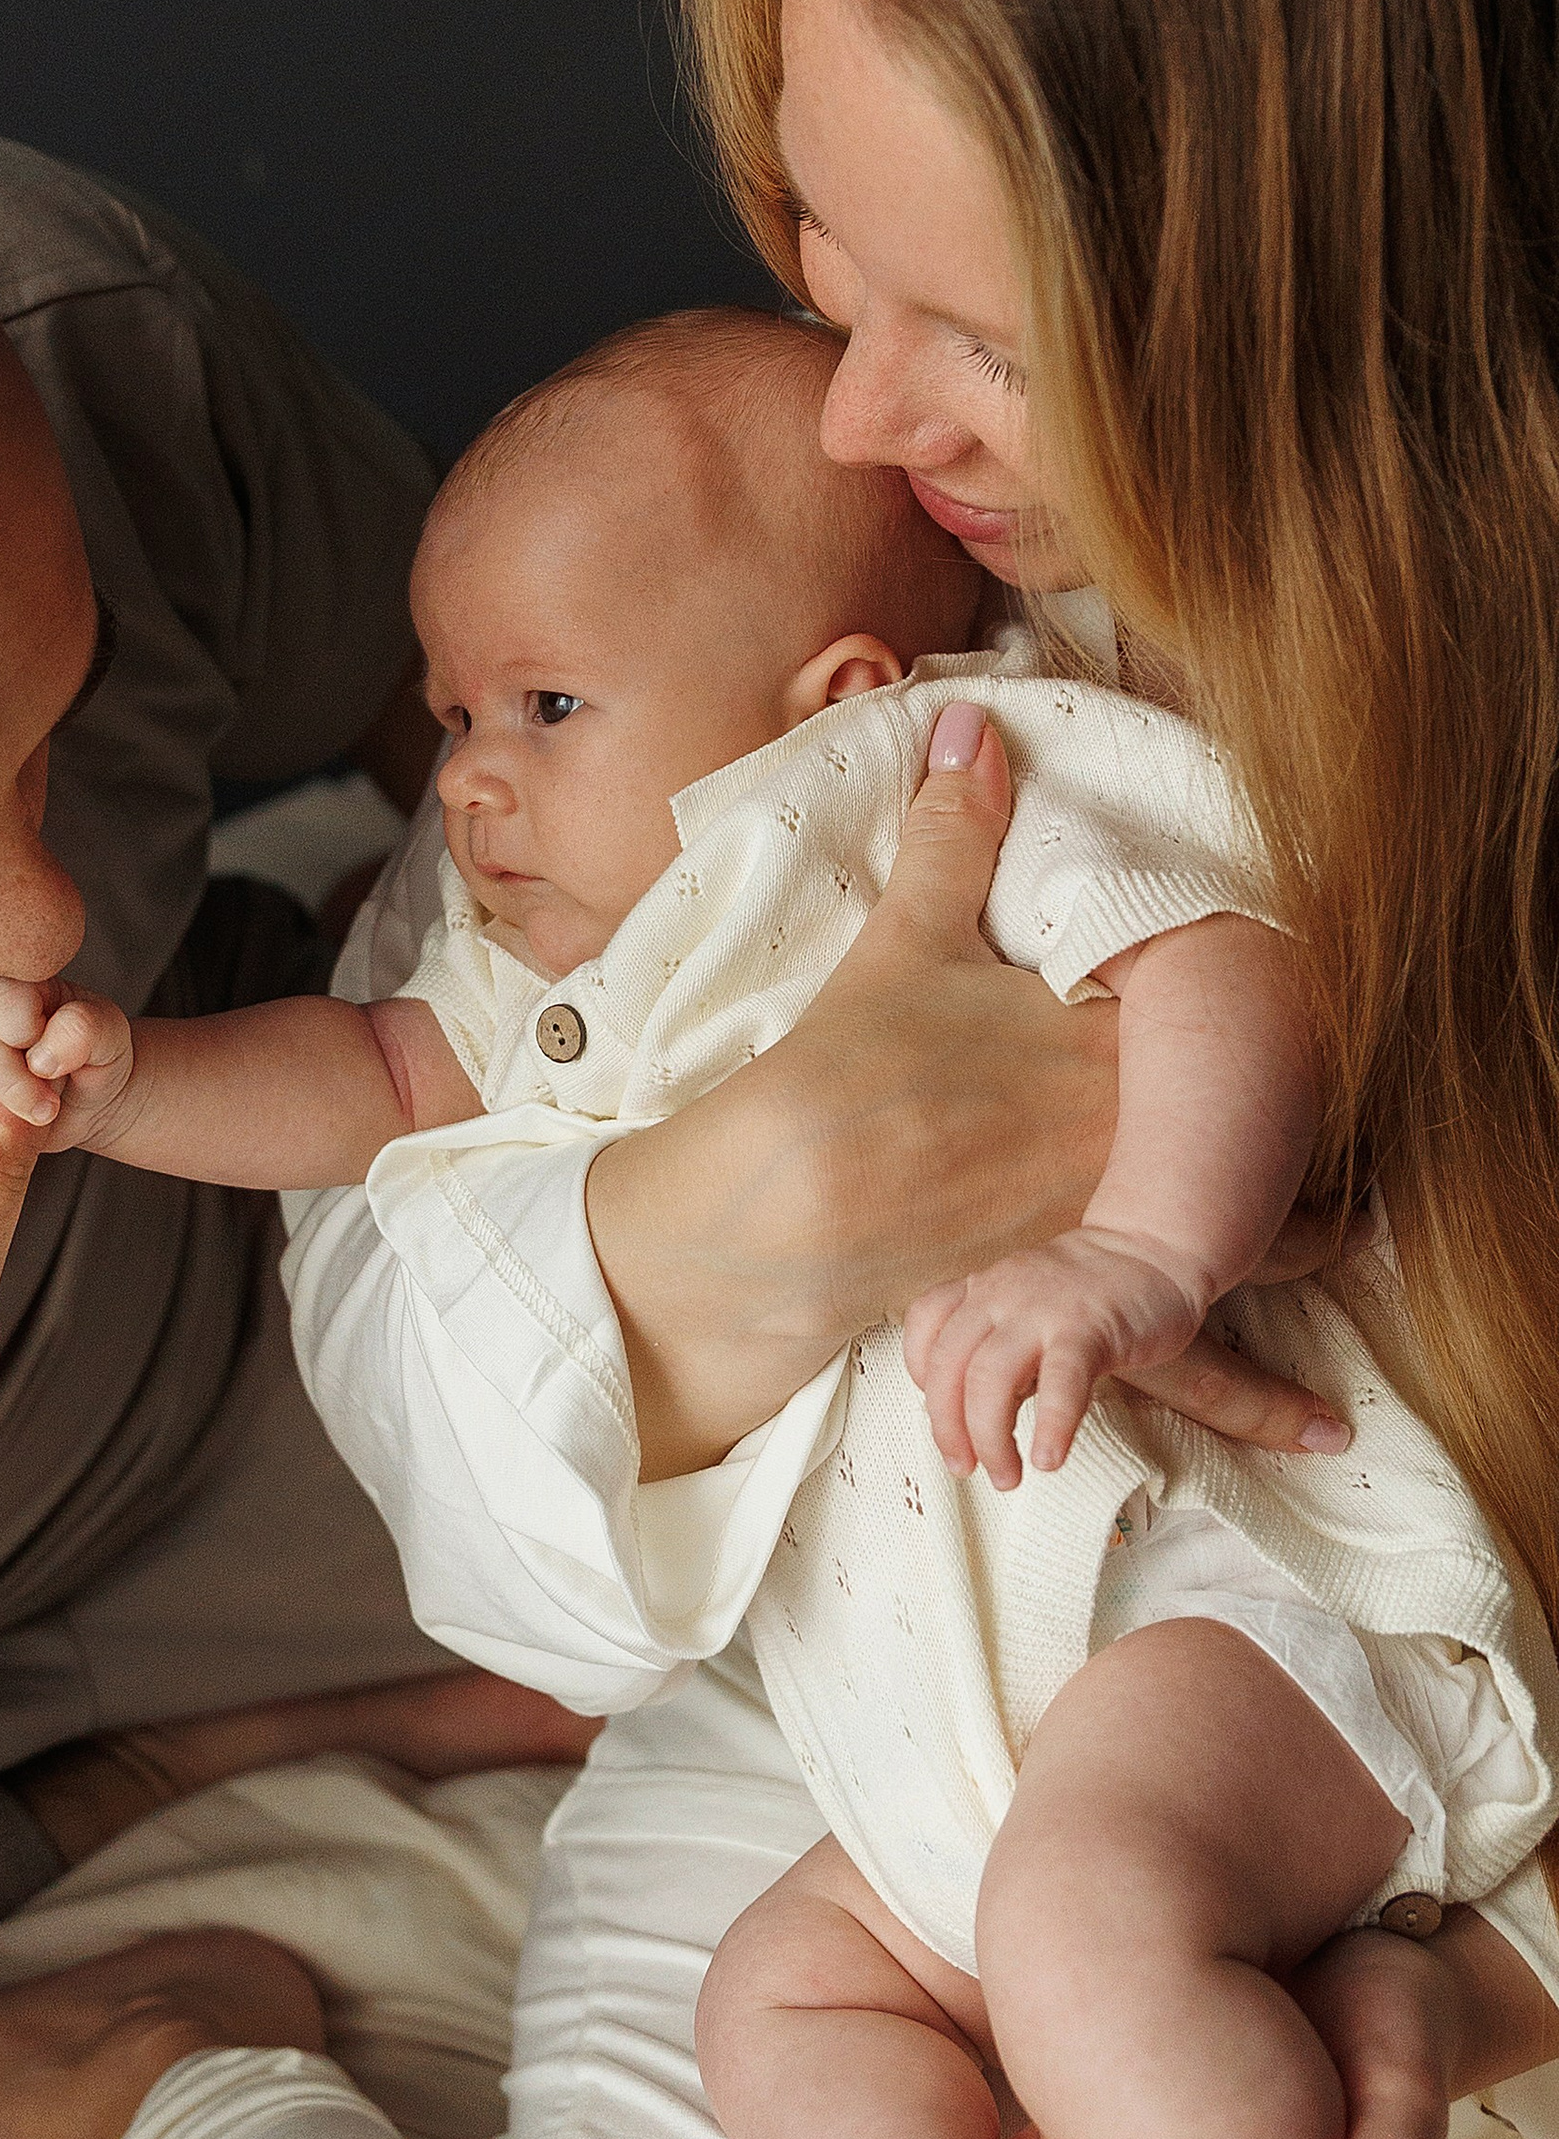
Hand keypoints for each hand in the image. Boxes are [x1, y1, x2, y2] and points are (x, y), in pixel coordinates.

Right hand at [0, 976, 138, 1163]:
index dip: (18, 1033)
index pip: (1, 998)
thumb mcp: (110, 1039)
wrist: (86, 1102)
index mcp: (21, 989)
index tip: (48, 1069)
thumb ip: (84, 1031)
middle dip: (2, 1085)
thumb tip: (40, 1056)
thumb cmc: (97, 1060)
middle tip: (42, 1115)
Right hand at [587, 710, 1342, 1474]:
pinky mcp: (1066, 1302)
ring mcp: (1105, 1229)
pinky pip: (1182, 1343)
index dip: (1266, 1014)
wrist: (783, 1210)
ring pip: (1238, 1237)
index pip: (1214, 1031)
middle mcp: (1129, 1147)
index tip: (1309, 993)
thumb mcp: (901, 940)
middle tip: (1349, 1104)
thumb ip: (949, 835)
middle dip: (1300, 1124)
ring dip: (1296, 1235)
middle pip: (1247, 1133)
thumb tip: (969, 722)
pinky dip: (1249, 1380)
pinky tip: (1308, 1415)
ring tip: (1356, 1232)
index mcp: (1107, 1055)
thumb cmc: (842, 1073)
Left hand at [905, 1224, 1215, 1484]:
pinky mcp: (1090, 1329)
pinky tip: (1049, 1459)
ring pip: (991, 1378)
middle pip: (949, 1367)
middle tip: (965, 1468)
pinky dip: (1051, 1426)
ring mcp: (1043, 1311)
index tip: (941, 1413)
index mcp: (982, 1289)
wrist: (1154, 1248)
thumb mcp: (1022, 1301)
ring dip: (991, 1438)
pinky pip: (1061, 1382)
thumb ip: (994, 1342)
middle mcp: (1001, 1295)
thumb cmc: (1089, 1290)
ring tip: (1007, 1476)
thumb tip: (972, 1410)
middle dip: (949, 1429)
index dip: (921, 1376)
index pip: (924, 1327)